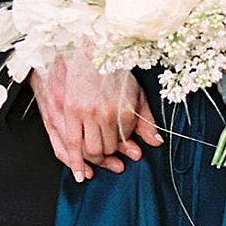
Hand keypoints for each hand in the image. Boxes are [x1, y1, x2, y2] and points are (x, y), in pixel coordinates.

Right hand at [32, 49, 162, 182]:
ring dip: (95, 160)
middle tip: (114, 159)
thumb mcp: (136, 93)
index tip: (127, 148)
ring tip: (99, 162)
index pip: (124, 141)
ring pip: (90, 150)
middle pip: (107, 149)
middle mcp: (105, 114)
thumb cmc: (113, 72)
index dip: (124, 146)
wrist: (90, 51)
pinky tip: (80, 175)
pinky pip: (70, 144)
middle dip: (110, 156)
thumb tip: (157, 142)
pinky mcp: (68, 111)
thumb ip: (147, 120)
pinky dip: (75, 163)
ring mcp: (85, 114)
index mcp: (125, 110)